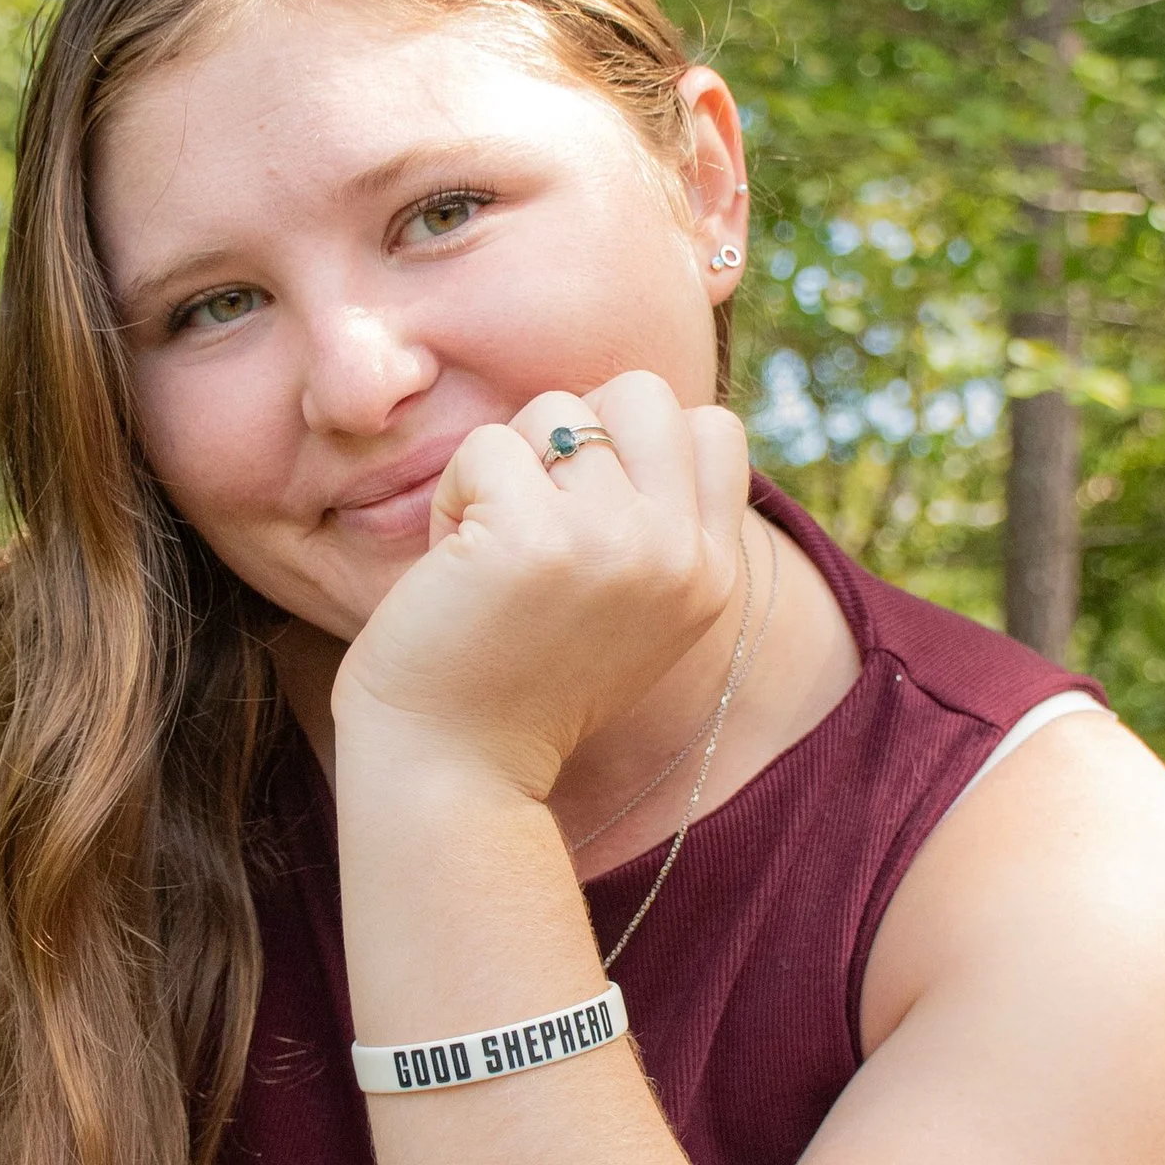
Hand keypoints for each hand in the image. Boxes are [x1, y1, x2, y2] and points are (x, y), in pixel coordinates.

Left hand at [334, 370, 748, 802]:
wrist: (454, 772)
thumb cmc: (519, 683)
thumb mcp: (627, 606)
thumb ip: (653, 522)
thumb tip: (622, 412)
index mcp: (712, 573)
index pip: (711, 426)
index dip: (634, 440)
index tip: (583, 507)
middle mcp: (679, 554)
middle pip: (639, 392)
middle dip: (570, 431)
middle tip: (531, 510)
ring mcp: (613, 542)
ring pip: (555, 409)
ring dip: (503, 468)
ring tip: (487, 548)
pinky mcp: (534, 538)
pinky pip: (486, 447)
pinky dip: (452, 495)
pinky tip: (452, 567)